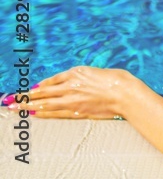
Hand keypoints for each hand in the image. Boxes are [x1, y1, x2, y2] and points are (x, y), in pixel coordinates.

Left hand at [7, 66, 134, 119]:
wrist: (126, 94)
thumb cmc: (116, 80)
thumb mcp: (96, 71)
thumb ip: (81, 76)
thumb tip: (72, 81)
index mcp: (76, 73)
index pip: (52, 80)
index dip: (40, 85)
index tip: (31, 89)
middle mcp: (71, 86)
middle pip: (43, 92)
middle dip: (26, 96)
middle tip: (13, 100)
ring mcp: (73, 100)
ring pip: (45, 103)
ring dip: (29, 106)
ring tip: (17, 108)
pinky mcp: (77, 111)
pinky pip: (56, 113)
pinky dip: (44, 113)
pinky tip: (35, 114)